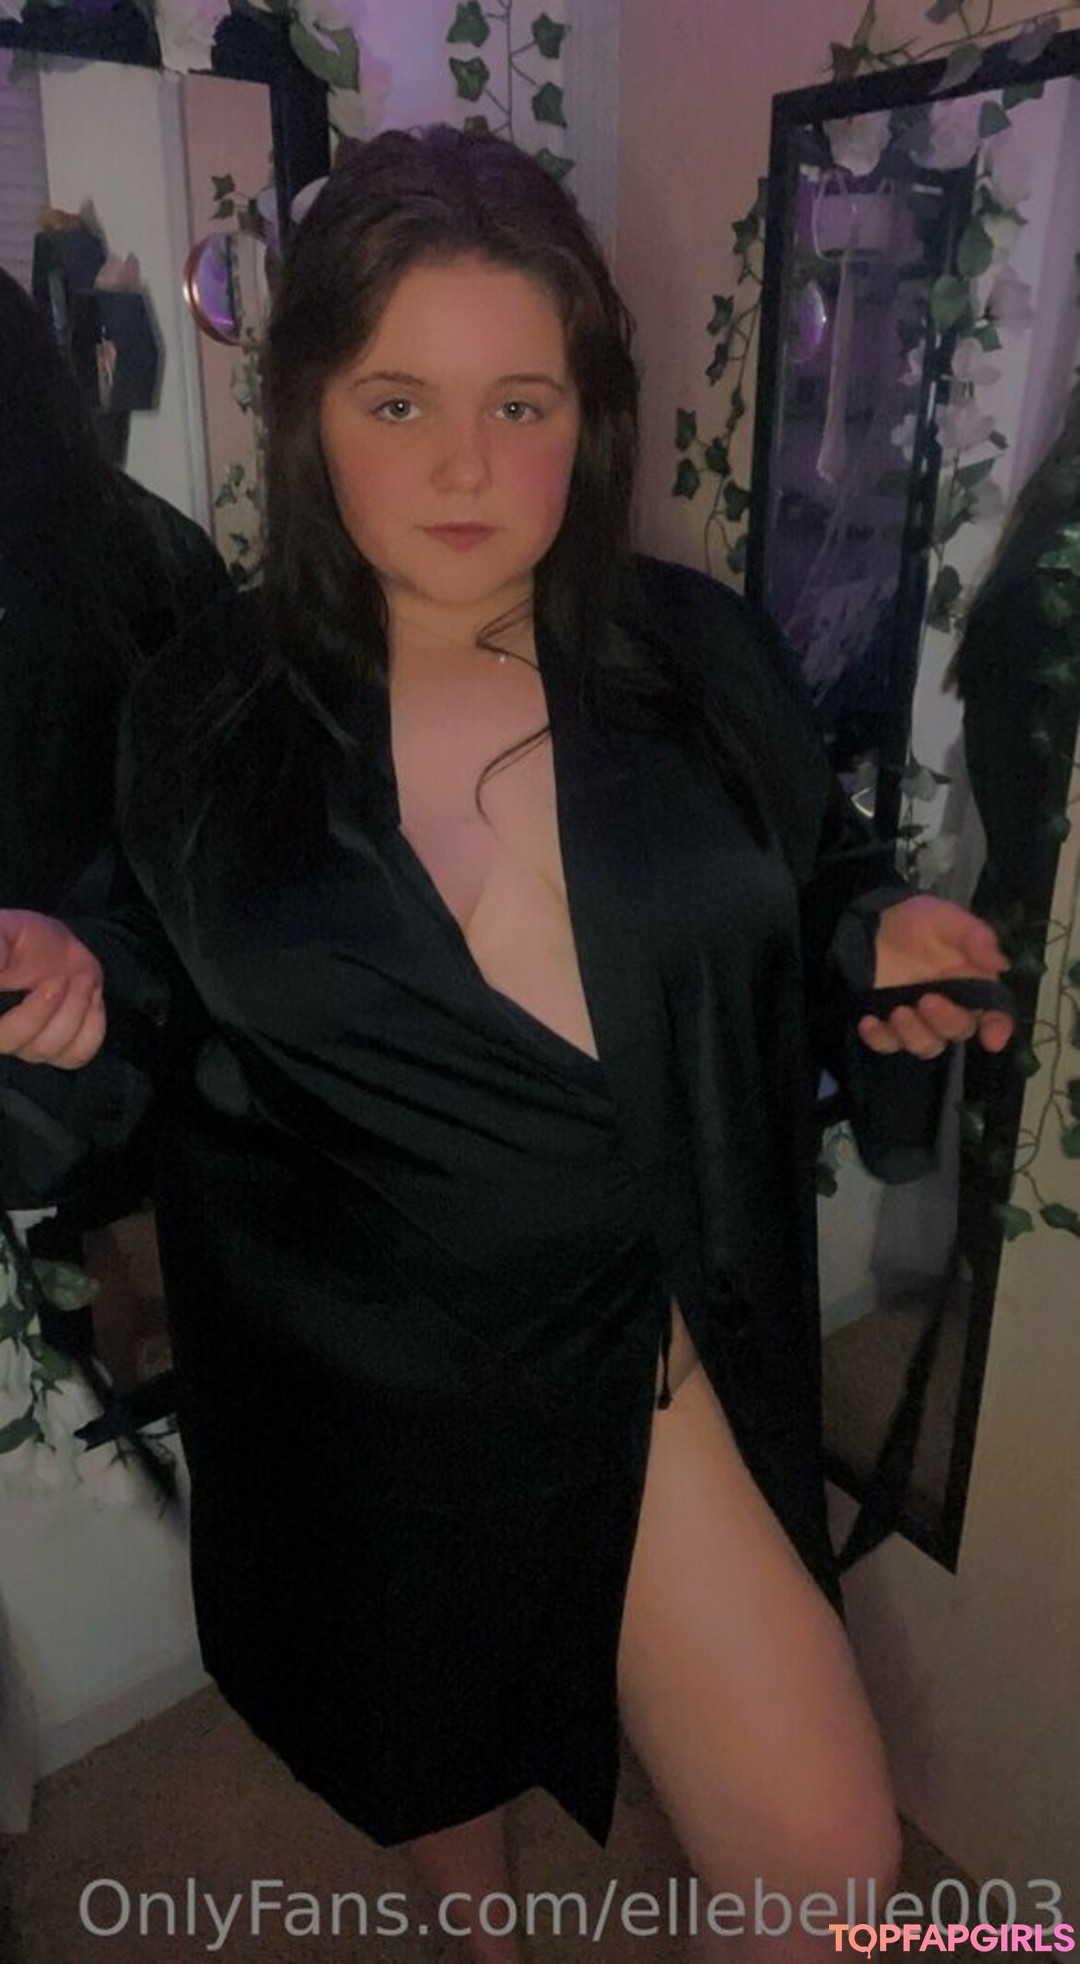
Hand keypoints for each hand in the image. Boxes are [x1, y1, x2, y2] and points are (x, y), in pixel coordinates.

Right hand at [0, 911, 105, 1067]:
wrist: (59, 947)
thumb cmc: (23, 939)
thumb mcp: (6, 931)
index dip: (23, 1013)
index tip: (49, 984)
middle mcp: (1, 1034)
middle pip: (13, 1042)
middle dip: (42, 1008)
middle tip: (60, 977)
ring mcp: (29, 1047)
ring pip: (48, 1047)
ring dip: (73, 1008)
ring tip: (81, 978)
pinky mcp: (61, 1051)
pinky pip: (77, 1055)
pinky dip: (92, 1025)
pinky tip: (92, 998)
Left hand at [859, 895, 1013, 1058]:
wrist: (875, 924)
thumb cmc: (918, 922)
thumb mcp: (947, 919)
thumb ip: (975, 937)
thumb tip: (1000, 964)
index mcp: (973, 985)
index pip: (995, 1014)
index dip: (998, 1028)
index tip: (991, 1038)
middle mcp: (951, 1008)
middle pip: (959, 1030)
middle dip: (946, 1020)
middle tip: (927, 1000)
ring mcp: (919, 1020)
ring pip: (927, 1045)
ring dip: (914, 1034)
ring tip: (898, 1011)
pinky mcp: (889, 1025)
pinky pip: (887, 1044)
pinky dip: (879, 1038)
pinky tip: (869, 1022)